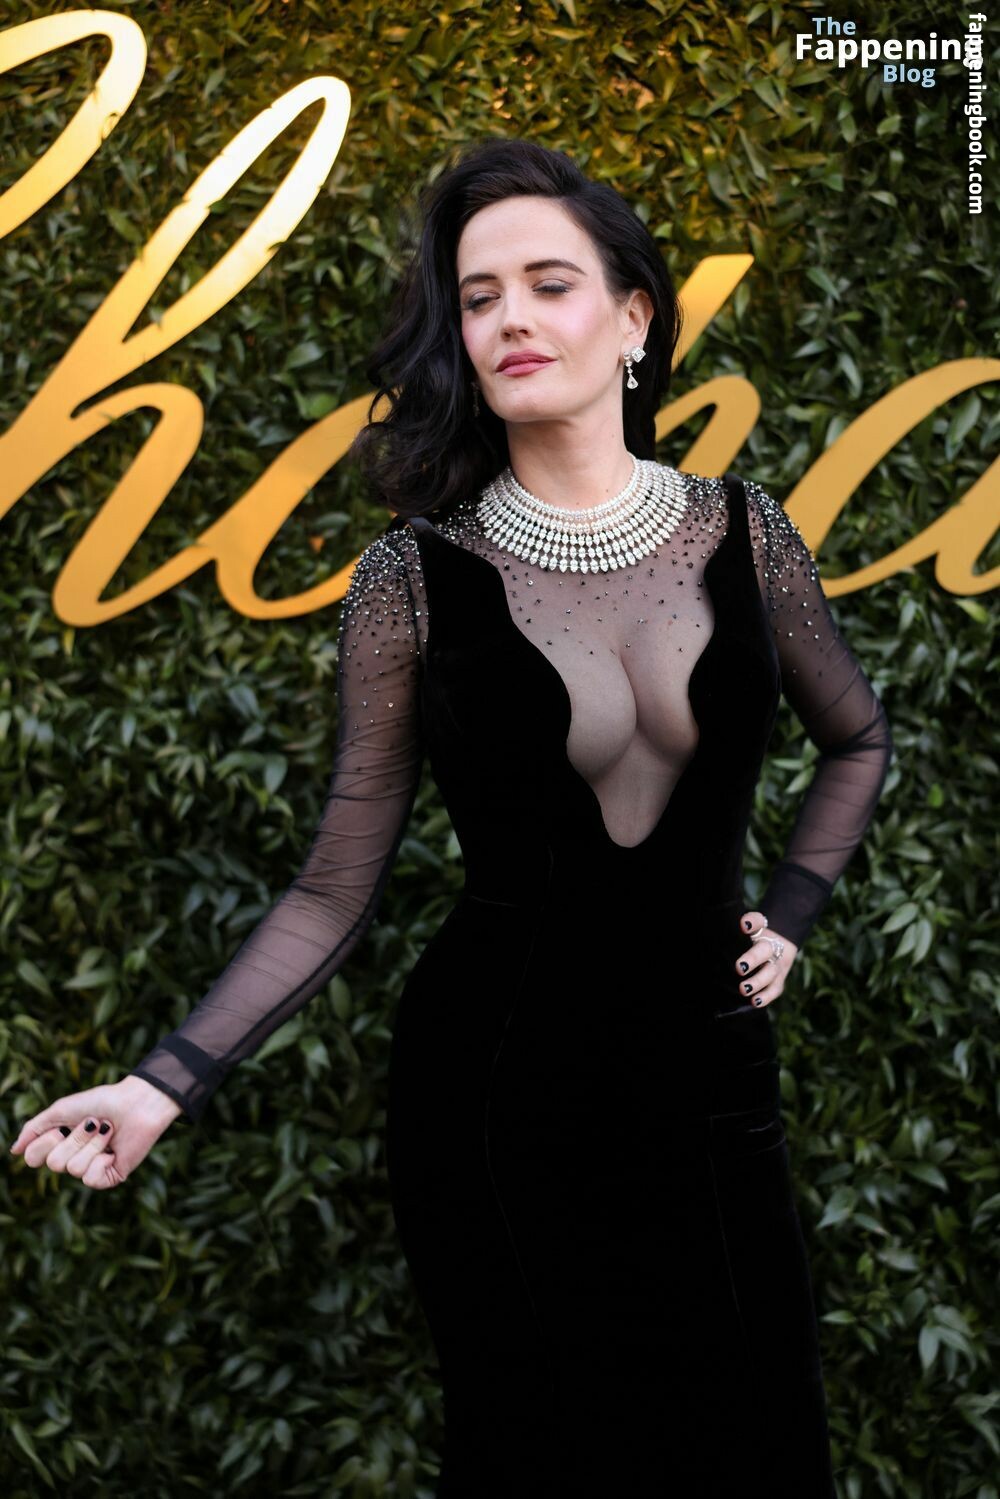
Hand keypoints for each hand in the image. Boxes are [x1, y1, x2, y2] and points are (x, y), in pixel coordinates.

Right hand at [8, 1076, 183, 1189]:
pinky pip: (90, 1180)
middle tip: (92, 1123)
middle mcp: (72, 1158)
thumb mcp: (62, 1110)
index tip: (62, 1127)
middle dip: (75, 1139)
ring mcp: (91, 1169)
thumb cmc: (102, 1102)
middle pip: (54, 1164)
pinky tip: (113, 1150)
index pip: (34, 1159)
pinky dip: (101, 1159)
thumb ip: (35, 1128)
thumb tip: (14, 1151)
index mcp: (59, 1143)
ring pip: (73, 1169)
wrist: (137, 1102)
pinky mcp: (109, 1177)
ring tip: (107, 1131)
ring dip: (92, 1144)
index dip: (45, 1144)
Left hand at [735, 910, 798, 1009]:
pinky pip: (775, 989)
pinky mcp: (778, 981)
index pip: (758, 921)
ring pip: (770, 973)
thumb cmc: (755, 938)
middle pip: (764, 951)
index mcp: (762, 931)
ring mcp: (776, 965)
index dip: (752, 922)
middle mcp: (771, 947)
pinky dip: (766, 997)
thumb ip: (747, 924)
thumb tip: (743, 924)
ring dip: (757, 982)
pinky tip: (755, 1002)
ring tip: (743, 989)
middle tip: (739, 968)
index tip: (744, 926)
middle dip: (752, 959)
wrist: (779, 945)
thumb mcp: (750, 930)